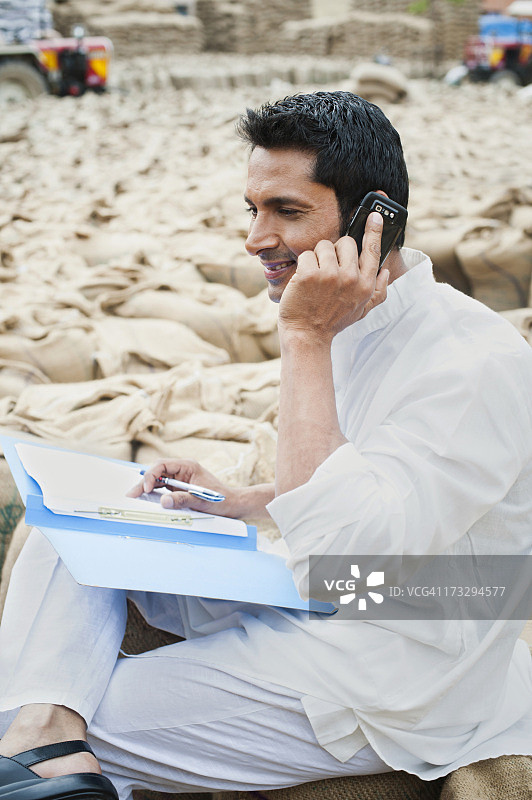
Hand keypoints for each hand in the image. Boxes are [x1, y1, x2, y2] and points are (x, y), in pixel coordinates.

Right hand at [127, 458, 241, 517]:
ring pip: (157, 480)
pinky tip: (145, 500)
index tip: (148, 489)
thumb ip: (182, 500)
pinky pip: (162, 488)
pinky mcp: (179, 488)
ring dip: (146, 488)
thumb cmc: (221, 500)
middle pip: (157, 472)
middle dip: (144, 482)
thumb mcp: (201, 501)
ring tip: (134, 497)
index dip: (152, 475)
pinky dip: (154, 493)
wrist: (233, 505)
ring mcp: (180, 479)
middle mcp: (182, 470)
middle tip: (132, 494)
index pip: (162, 465)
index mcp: (187, 466)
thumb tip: (163, 501)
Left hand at [278, 212, 388, 344]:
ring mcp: (330, 275)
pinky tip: (303, 283)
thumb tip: (385, 271)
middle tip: (328, 270)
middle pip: (346, 242)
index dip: (374, 231)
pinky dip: (302, 266)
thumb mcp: (361, 311)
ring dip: (317, 259)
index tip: (375, 216)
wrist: (307, 335)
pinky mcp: (309, 274)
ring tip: (315, 279)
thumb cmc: (332, 322)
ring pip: (324, 246)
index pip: (373, 251)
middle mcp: (350, 278)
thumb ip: (378, 292)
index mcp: (365, 285)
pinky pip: (307, 255)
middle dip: (335, 252)